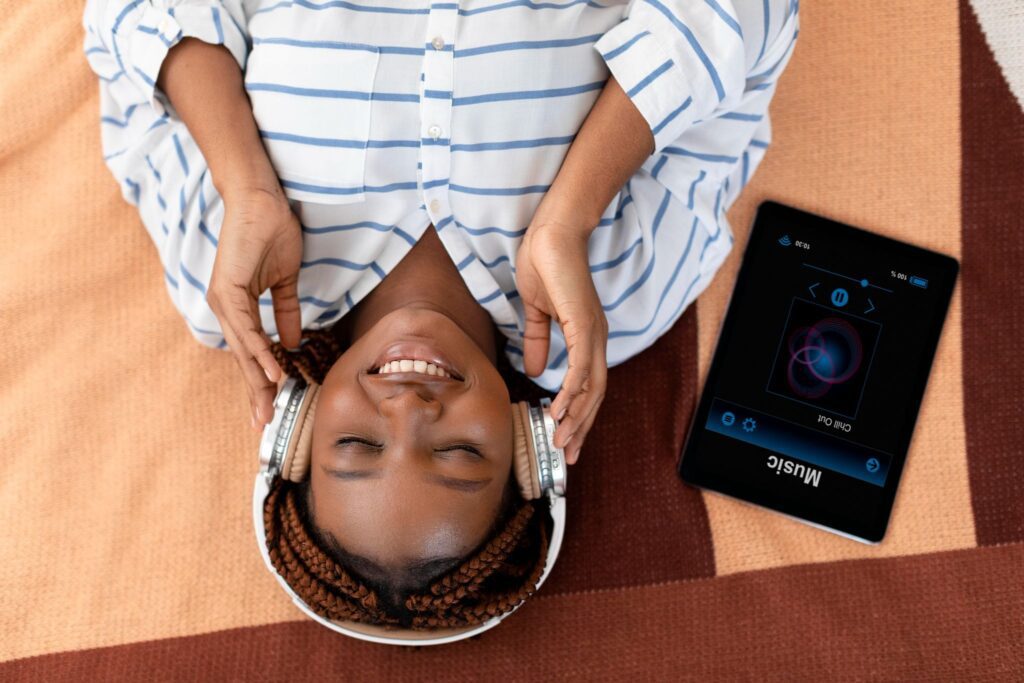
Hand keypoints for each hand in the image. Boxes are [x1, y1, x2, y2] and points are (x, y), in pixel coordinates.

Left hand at [206, 186, 303, 431]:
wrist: (259, 199)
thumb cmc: (271, 231)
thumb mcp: (285, 280)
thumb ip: (286, 311)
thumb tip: (292, 340)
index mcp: (237, 307)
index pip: (251, 351)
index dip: (262, 379)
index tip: (270, 406)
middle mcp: (226, 309)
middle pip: (243, 359)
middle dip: (256, 392)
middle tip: (263, 423)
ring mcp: (224, 301)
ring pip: (243, 350)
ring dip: (257, 380)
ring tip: (267, 407)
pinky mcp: (228, 290)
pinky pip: (246, 329)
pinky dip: (259, 352)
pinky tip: (272, 370)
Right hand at [514, 216, 607, 463]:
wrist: (552, 233)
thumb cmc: (545, 265)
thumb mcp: (537, 312)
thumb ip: (538, 340)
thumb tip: (534, 370)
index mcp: (587, 337)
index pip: (587, 385)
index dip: (578, 414)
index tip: (566, 439)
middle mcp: (596, 339)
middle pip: (594, 395)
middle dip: (581, 427)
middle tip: (567, 456)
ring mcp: (593, 333)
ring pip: (590, 388)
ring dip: (576, 418)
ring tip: (561, 442)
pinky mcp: (583, 324)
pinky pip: (581, 368)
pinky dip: (572, 393)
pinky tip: (560, 410)